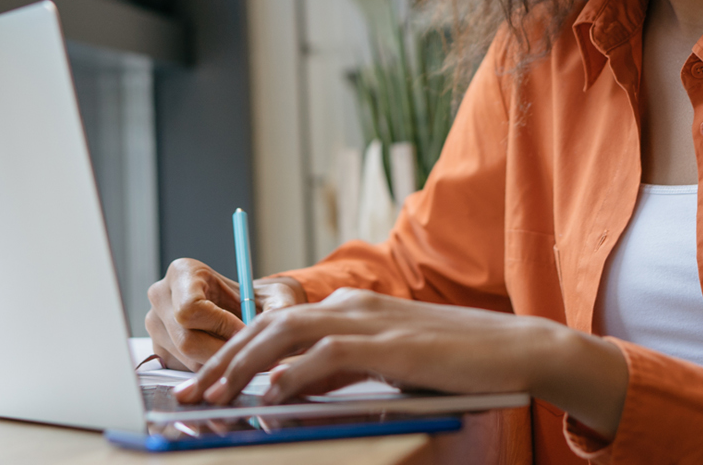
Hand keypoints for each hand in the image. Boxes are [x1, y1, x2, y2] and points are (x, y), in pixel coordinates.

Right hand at [145, 258, 305, 369]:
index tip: (246, 331)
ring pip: (185, 359)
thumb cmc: (256, 298)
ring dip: (218, 364)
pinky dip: (208, 370)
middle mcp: (161, 296)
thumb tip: (280, 323)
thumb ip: (279, 307)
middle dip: (222, 351)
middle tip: (250, 355)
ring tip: (242, 357)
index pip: (190, 309)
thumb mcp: (274, 296)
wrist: (243, 309)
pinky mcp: (159, 349)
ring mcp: (155, 324)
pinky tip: (226, 360)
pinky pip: (183, 369)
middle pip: (186, 339)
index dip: (222, 326)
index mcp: (182, 272)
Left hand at [170, 287, 629, 436]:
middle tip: (188, 393)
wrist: (514, 349)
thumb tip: (286, 390)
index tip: (200, 381)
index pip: (272, 325)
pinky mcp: (389, 344)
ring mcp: (369, 322)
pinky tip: (271, 395)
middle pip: (266, 326)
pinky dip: (294, 373)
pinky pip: (328, 356)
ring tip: (214, 396)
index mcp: (347, 308)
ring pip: (285, 335)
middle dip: (221, 360)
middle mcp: (350, 306)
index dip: (230, 352)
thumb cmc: (451, 362)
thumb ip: (336, 372)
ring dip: (243, 366)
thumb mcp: (383, 365)